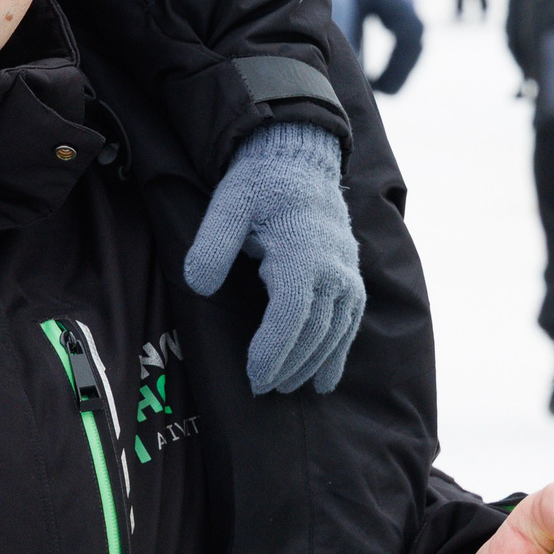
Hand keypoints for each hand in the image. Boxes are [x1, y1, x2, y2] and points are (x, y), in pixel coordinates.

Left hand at [183, 122, 364, 393]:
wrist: (299, 164)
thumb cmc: (259, 186)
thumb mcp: (228, 204)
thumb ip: (212, 244)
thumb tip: (200, 286)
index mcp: (303, 251)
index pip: (291, 313)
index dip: (273, 349)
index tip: (253, 375)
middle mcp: (334, 267)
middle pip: (314, 330)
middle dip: (288, 365)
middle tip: (260, 389)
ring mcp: (348, 275)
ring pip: (334, 333)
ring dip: (311, 365)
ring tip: (284, 388)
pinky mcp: (353, 280)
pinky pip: (349, 325)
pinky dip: (337, 355)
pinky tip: (323, 381)